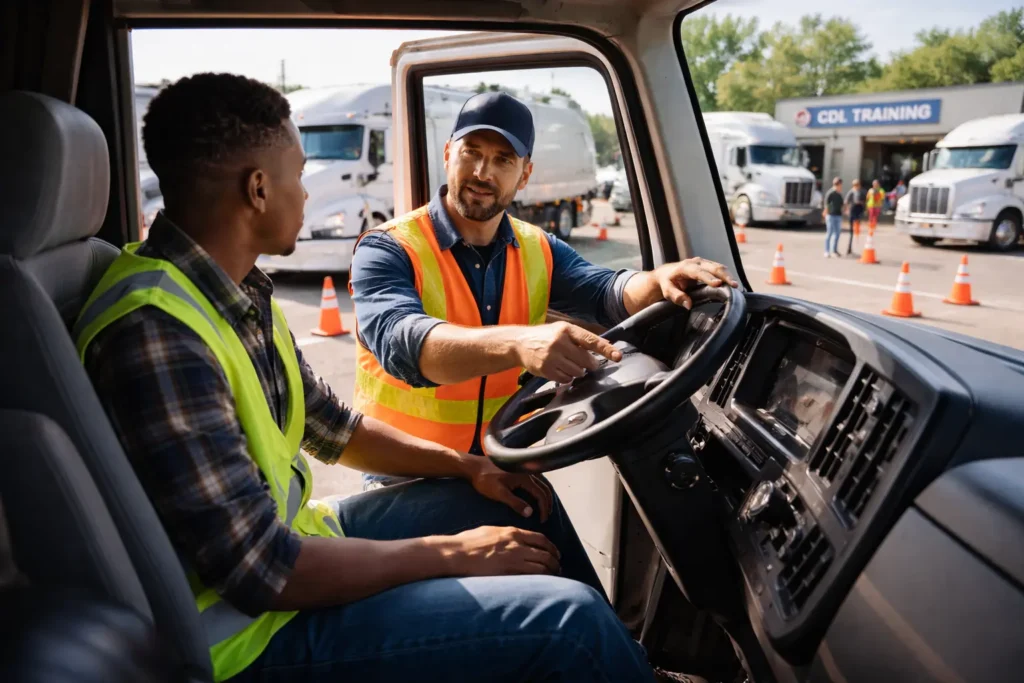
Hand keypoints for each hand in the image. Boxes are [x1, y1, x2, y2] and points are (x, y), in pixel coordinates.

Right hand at [436, 526, 560, 576]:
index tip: (556, 553)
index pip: (540, 539)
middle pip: (545, 554)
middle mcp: (517, 545)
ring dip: (551, 573)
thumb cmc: (468, 542)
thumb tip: (511, 538)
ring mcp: (513, 560)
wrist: (457, 553)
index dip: (551, 547)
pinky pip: (531, 578)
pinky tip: (543, 585)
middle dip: (555, 562)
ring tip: (554, 578)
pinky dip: (541, 581)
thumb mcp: (489, 531)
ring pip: (542, 567)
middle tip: (558, 568)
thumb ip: (504, 535)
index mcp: (512, 533)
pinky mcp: (509, 574)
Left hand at [464, 455, 553, 521]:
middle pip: (544, 488)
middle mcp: (527, 471)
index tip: (542, 520)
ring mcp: (523, 468)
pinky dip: (539, 487)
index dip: (543, 509)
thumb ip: (515, 503)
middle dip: (547, 503)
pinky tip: (535, 494)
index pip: (541, 495)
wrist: (474, 466)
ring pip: (541, 482)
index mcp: (525, 477)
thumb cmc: (485, 479)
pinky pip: (535, 478)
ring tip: (544, 506)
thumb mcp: (499, 493)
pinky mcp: (518, 468)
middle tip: (546, 516)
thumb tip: (530, 513)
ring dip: (545, 494)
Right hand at [514, 321, 621, 383]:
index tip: (617, 356)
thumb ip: (581, 338)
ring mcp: (551, 357)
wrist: (519, 343)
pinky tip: (560, 370)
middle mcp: (559, 342)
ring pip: (577, 372)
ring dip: (578, 371)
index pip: (591, 340)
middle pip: (586, 360)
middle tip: (586, 363)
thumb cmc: (545, 336)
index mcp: (566, 330)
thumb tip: (605, 346)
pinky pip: (566, 379)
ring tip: (568, 364)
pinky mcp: (545, 369)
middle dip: (589, 364)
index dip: (606, 349)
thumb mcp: (562, 330)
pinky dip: (567, 377)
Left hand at [648, 257, 738, 309]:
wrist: (666, 274)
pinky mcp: (707, 266)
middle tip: (733, 286)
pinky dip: (726, 275)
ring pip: (718, 267)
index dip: (709, 278)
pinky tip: (732, 283)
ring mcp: (702, 263)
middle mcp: (695, 262)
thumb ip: (677, 297)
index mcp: (685, 267)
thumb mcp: (667, 291)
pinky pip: (719, 269)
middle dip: (724, 276)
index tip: (718, 284)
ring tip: (735, 286)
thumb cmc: (667, 283)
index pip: (699, 272)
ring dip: (728, 275)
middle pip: (713, 267)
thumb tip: (688, 304)